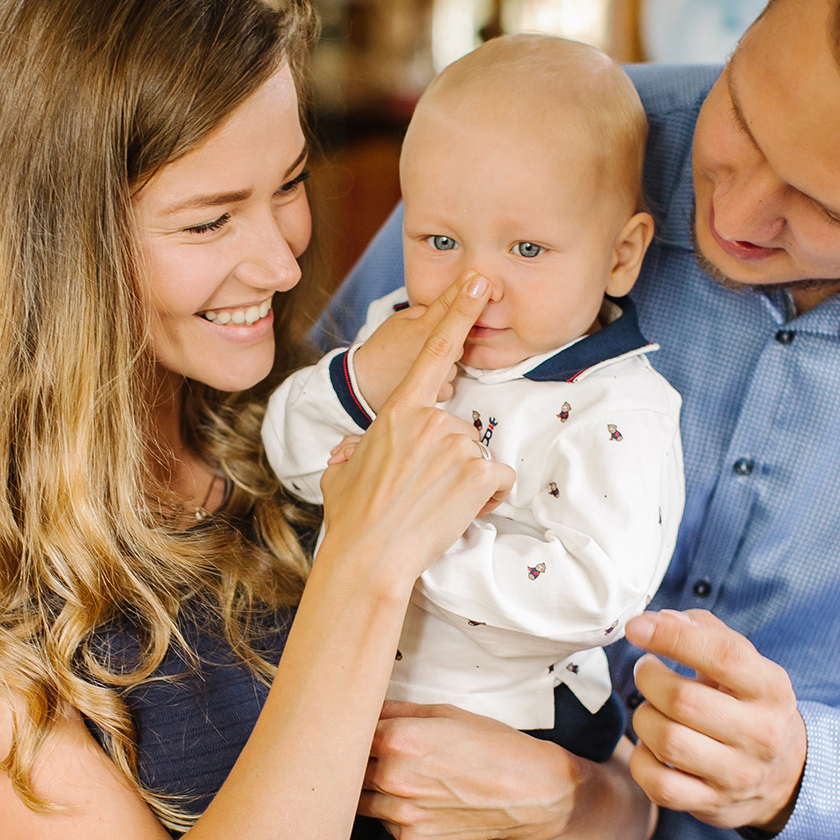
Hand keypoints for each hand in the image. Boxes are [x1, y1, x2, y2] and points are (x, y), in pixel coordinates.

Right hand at [321, 279, 513, 582]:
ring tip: (435, 505)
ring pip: (478, 457)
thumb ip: (353, 451)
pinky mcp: (478, 474)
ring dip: (467, 482)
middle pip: (460, 428)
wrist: (370, 557)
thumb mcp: (341, 474)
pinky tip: (458, 512)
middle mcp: (430, 421)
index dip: (459, 312)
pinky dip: (486, 499)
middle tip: (423, 491)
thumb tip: (348, 451)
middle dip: (451, 459)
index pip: (435, 352)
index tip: (478, 282)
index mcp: (398, 412)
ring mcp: (457, 446)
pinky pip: (498, 481)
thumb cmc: (353, 519)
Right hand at [350, 272, 491, 409]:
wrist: (365, 385)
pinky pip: (452, 380)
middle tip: (425, 339)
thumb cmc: (381, 351)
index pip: (449, 304)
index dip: (464, 289)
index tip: (477, 277)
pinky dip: (442, 378)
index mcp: (423, 329)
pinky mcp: (440, 393)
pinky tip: (425, 376)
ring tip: (419, 360)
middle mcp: (434, 351)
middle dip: (452, 333)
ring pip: (456, 358)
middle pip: (460, 334)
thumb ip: (427, 311)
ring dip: (446, 357)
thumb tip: (451, 304)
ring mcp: (439, 374)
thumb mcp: (399, 320)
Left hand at [362, 703, 654, 839]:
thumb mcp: (446, 713)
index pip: (344, 734)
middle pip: (344, 771)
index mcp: (398, 739)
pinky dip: (392, 813)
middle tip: (355, 754)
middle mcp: (393, 779)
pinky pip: (385, 824)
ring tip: (394, 778)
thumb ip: (395, 712)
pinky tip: (417, 801)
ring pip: (359, 801)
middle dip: (348, 762)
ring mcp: (401, 815)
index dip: (342, 731)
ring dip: (368, 790)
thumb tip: (361, 707)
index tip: (340, 729)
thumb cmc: (493, 746)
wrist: (533, 794)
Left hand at [625, 609, 806, 831]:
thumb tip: (659, 619)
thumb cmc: (750, 707)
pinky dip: (642, 760)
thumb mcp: (746, 666)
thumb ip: (706, 633)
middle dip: (649, 679)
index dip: (673, 637)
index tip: (637, 627)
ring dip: (643, 717)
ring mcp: (738, 774)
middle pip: (683, 701)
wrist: (785, 775)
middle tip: (646, 670)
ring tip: (650, 708)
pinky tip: (651, 746)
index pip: (723, 656)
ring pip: (667, 741)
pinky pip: (658, 784)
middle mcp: (760, 734)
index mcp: (771, 689)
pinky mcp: (713, 805)